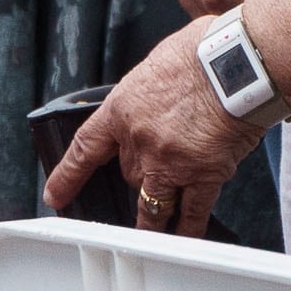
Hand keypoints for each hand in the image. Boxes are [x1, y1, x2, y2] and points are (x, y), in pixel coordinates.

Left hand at [41, 17, 269, 235]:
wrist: (234, 64)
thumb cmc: (202, 54)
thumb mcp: (156, 68)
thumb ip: (148, 96)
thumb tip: (156, 106)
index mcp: (122, 110)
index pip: (85, 148)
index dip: (68, 176)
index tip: (56, 197)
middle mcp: (139, 141)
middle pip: (128, 175)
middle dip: (138, 176)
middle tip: (153, 175)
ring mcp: (170, 162)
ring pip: (152, 203)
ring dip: (150, 219)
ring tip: (150, 232)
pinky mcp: (204, 175)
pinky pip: (191, 211)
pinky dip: (187, 228)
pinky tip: (184, 236)